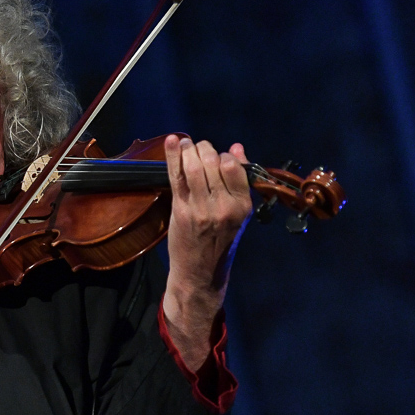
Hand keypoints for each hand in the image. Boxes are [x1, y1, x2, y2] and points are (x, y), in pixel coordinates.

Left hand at [162, 135, 251, 368]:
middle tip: (198, 149)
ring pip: (194, 166)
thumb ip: (239, 182)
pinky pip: (177, 177)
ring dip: (189, 150)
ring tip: (186, 145)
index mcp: (242, 206)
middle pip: (213, 162)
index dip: (223, 155)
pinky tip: (172, 141)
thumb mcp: (238, 214)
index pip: (233, 166)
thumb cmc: (220, 242)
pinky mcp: (181, 210)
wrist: (200, 273)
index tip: (216, 157)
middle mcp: (223, 206)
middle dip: (204, 149)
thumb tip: (237, 148)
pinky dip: (173, 156)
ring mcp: (201, 209)